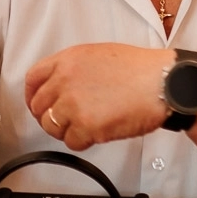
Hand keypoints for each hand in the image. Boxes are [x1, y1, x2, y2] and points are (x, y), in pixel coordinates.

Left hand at [24, 43, 174, 150]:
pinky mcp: (86, 126)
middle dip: (50, 117)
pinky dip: (83, 142)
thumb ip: (74, 69)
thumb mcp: (99, 55)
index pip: (33, 79)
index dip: (33, 96)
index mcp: (68, 60)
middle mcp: (65, 80)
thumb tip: (61, 86)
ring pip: (52, 127)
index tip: (38, 105)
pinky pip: (71, 142)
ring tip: (87, 126)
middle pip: (39, 107)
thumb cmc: (141, 70)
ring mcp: (74, 104)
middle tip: (65, 122)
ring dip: (67, 131)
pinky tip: (98, 133)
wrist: (164, 83)